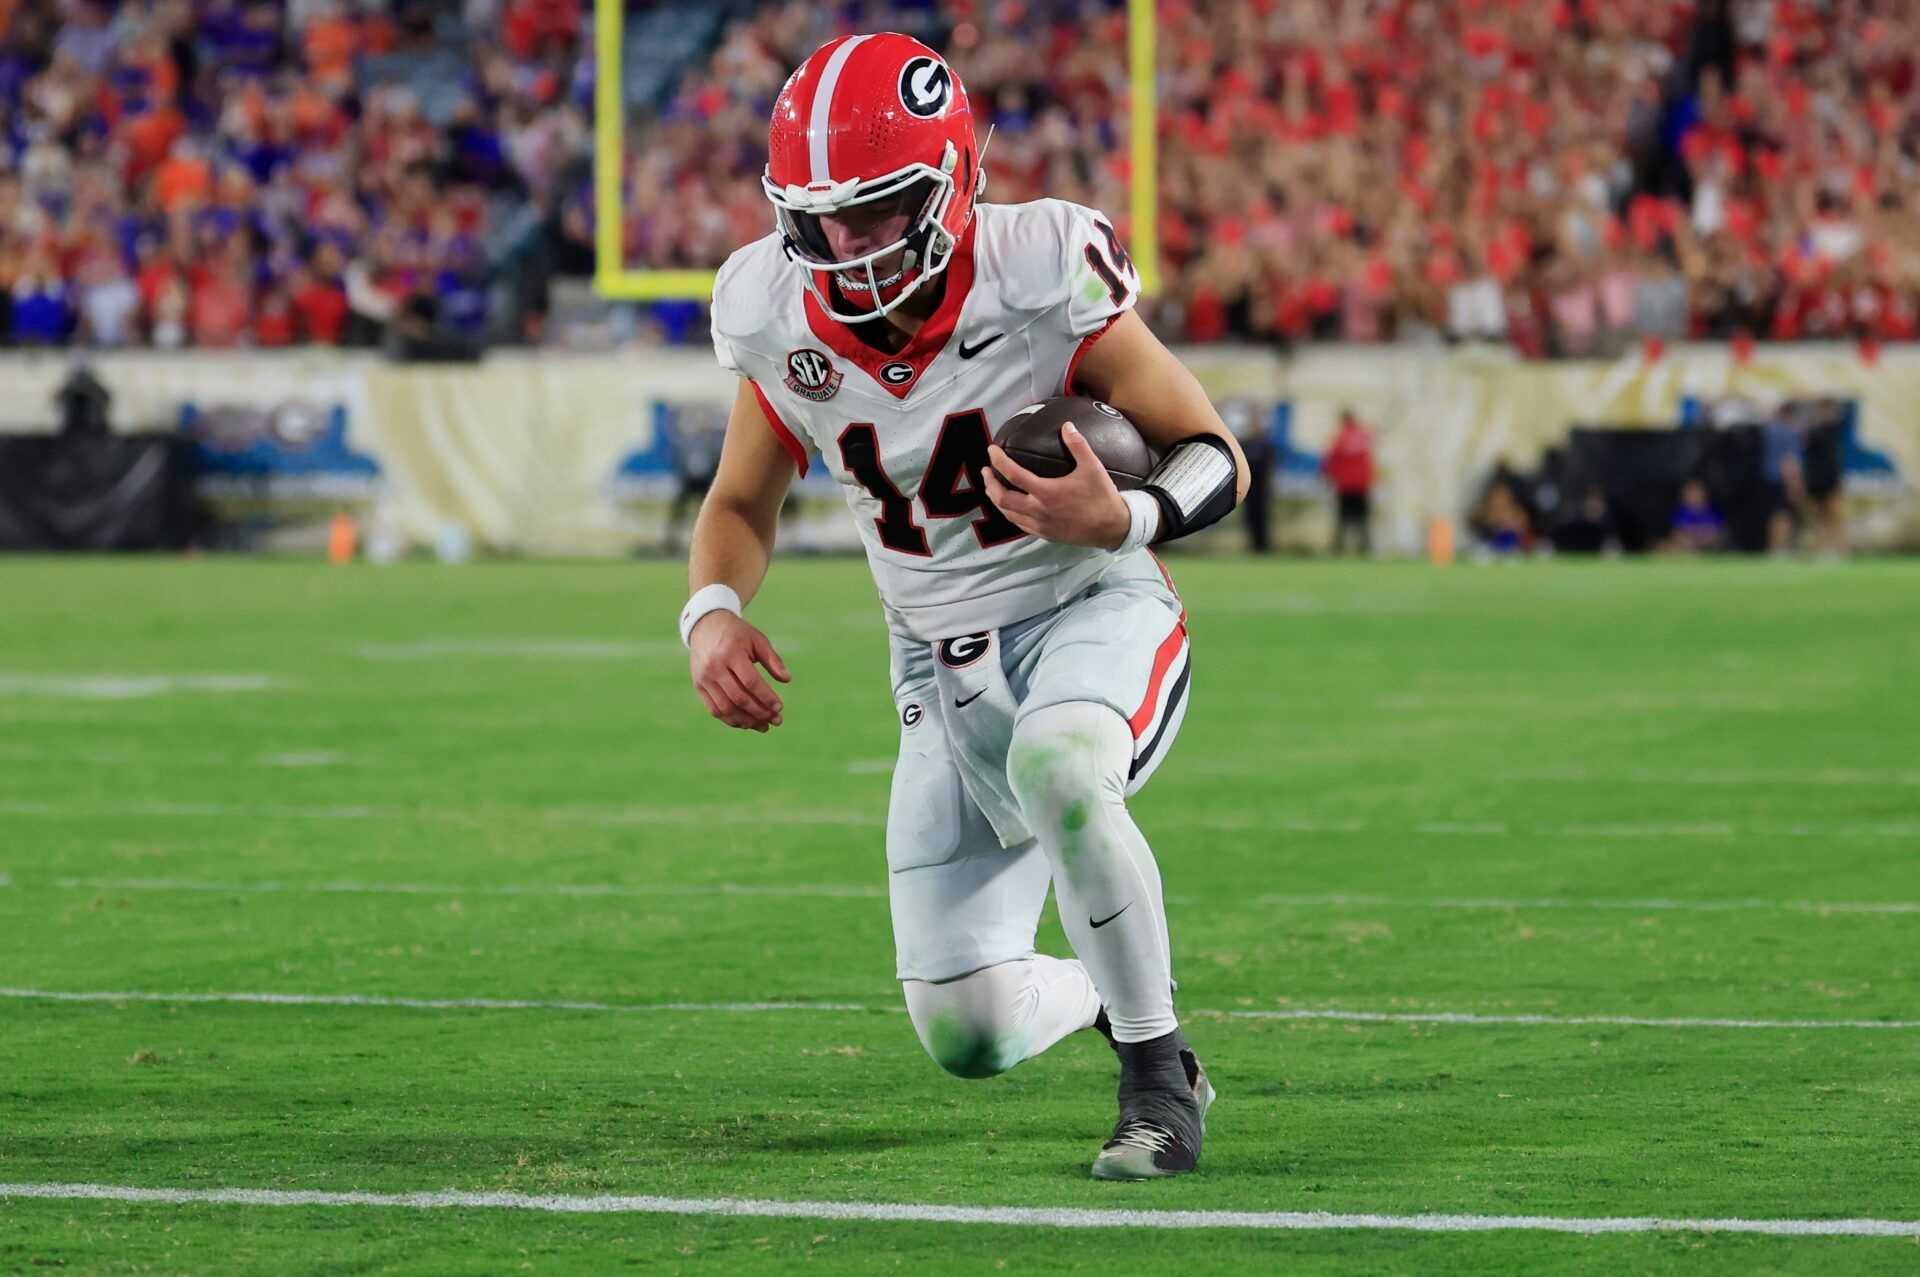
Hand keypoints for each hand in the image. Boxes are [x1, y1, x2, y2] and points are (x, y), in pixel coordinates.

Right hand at [688, 610, 789, 731]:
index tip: (780, 707)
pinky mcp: (698, 686)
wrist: (706, 625)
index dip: (766, 697)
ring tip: (764, 726)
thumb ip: (773, 660)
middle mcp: (714, 666)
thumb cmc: (737, 633)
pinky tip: (747, 723)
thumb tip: (787, 680)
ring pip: (725, 707)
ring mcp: (704, 678)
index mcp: (730, 652)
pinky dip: (731, 719)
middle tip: (777, 720)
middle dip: (760, 713)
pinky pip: (714, 709)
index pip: (750, 681)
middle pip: (738, 697)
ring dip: (746, 721)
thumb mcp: (757, 640)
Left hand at [983, 424, 1130, 549]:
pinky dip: (1009, 512)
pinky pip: (1019, 524)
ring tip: (992, 487)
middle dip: (990, 484)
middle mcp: (1039, 511)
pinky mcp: (1044, 534)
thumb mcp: (1093, 467)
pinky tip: (1010, 505)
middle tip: (986, 471)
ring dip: (996, 499)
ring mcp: (1040, 525)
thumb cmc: (1102, 497)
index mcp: (1047, 493)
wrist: (1112, 528)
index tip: (991, 451)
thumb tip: (1067, 425)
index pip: (1014, 475)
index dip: (998, 461)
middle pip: (1002, 499)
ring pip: (1007, 514)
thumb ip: (1078, 445)